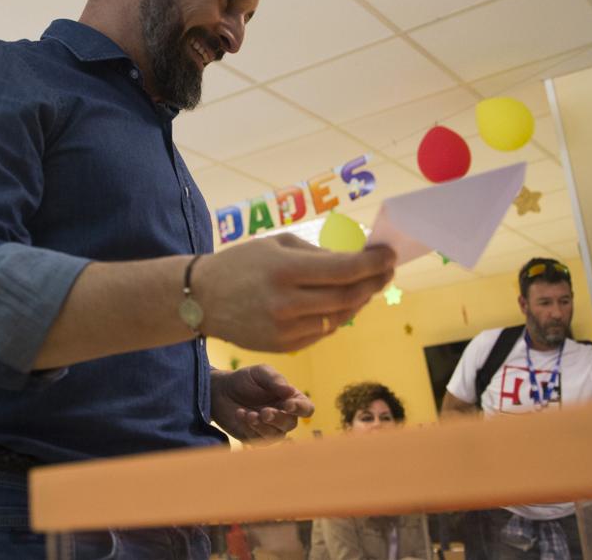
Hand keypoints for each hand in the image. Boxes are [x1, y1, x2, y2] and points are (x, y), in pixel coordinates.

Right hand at [195, 234, 395, 352]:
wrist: (202, 299)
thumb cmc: (241, 264)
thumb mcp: (276, 244)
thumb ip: (317, 253)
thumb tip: (357, 262)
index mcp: (285, 271)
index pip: (345, 270)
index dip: (374, 263)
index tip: (390, 254)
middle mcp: (287, 303)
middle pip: (348, 296)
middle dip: (374, 282)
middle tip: (386, 271)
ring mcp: (286, 329)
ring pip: (340, 318)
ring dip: (359, 301)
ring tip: (367, 286)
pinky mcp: (284, 347)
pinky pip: (323, 332)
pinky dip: (337, 317)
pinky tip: (341, 304)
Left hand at [210, 365, 313, 444]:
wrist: (219, 390)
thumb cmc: (245, 379)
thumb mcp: (260, 373)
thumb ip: (275, 380)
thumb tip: (290, 391)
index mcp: (291, 399)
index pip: (306, 408)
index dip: (300, 409)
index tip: (288, 404)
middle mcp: (283, 416)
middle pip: (291, 424)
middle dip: (278, 419)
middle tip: (264, 412)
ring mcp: (269, 428)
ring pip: (275, 435)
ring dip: (262, 426)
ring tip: (249, 414)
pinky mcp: (253, 437)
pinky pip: (256, 439)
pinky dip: (248, 427)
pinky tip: (239, 414)